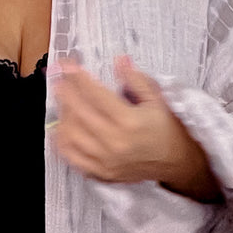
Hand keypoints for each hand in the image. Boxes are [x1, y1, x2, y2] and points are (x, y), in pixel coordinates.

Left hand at [48, 54, 219, 201]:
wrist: (174, 161)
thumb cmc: (165, 129)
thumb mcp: (156, 100)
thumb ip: (136, 80)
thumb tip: (120, 60)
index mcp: (129, 121)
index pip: (96, 94)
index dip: (78, 78)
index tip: (68, 65)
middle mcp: (114, 141)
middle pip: (79, 112)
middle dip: (65, 92)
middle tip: (58, 79)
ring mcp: (105, 159)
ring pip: (71, 135)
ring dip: (62, 115)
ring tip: (63, 102)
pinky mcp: (100, 172)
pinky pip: (72, 157)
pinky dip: (61, 142)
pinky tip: (59, 129)